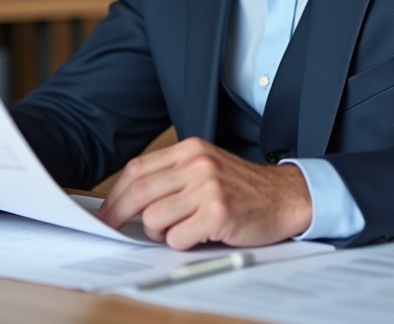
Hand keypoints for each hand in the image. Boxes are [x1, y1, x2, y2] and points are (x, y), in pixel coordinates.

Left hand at [97, 137, 311, 249]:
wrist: (286, 196)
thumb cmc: (244, 188)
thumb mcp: (207, 168)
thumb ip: (173, 176)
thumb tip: (129, 201)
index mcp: (191, 150)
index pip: (138, 169)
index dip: (116, 194)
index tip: (107, 213)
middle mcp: (198, 165)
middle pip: (140, 192)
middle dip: (119, 216)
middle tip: (114, 230)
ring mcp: (208, 188)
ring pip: (155, 218)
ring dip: (158, 233)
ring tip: (178, 230)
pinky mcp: (218, 214)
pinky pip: (178, 238)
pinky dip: (180, 243)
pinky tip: (198, 235)